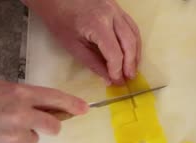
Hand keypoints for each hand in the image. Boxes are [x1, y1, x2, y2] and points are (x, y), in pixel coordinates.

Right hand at [0, 80, 87, 142]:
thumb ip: (22, 95)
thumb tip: (45, 105)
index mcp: (18, 94)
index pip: (54, 98)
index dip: (72, 104)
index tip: (85, 109)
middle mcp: (21, 114)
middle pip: (53, 125)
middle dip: (51, 125)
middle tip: (40, 124)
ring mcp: (16, 136)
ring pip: (34, 138)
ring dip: (24, 135)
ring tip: (0, 129)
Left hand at [26, 0, 141, 84]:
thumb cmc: (60, 20)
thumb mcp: (74, 46)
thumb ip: (93, 63)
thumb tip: (108, 79)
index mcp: (98, 24)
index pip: (115, 53)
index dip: (117, 70)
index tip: (117, 82)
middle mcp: (112, 14)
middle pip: (129, 43)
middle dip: (130, 64)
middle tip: (128, 79)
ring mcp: (117, 9)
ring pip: (134, 34)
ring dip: (135, 54)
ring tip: (132, 69)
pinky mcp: (117, 8)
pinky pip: (131, 26)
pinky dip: (133, 42)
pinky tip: (131, 53)